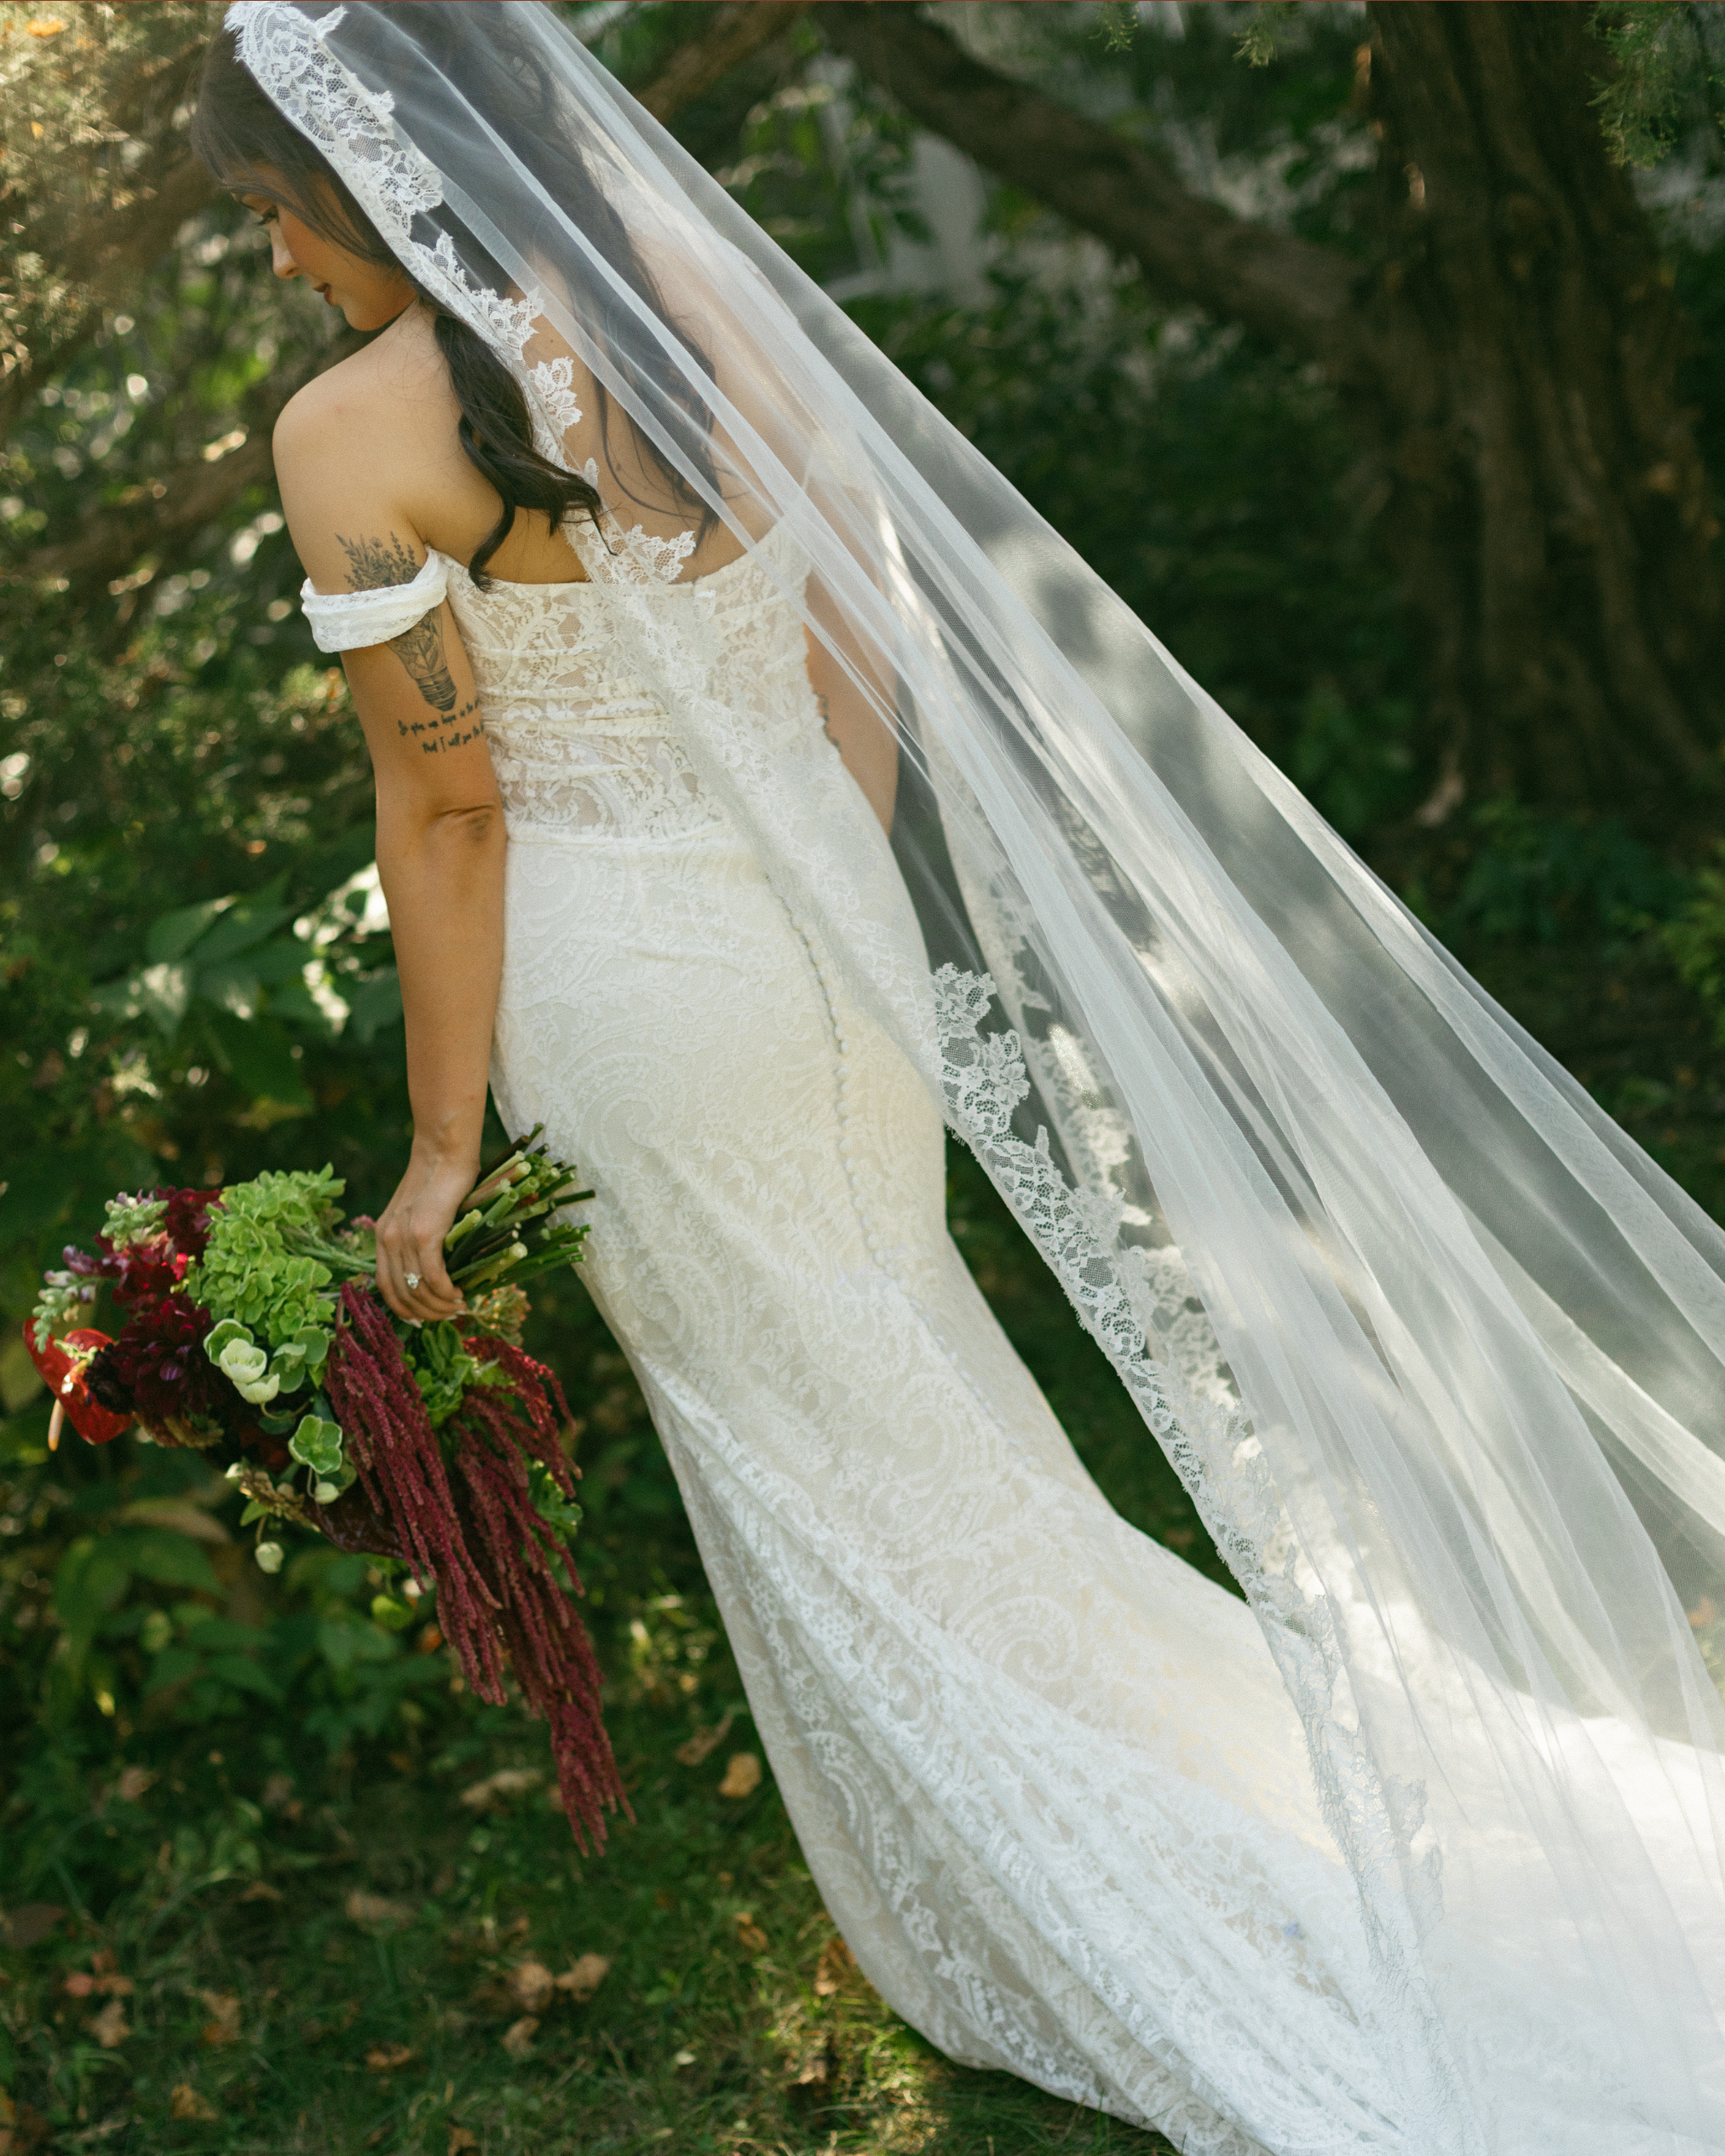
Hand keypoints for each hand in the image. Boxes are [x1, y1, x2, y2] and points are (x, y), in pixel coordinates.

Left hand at [374, 1144, 476, 1324]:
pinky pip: (433, 1276)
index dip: (403, 1308)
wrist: (443, 1150)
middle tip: (448, 1316)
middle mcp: (387, 1239)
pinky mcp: (425, 1233)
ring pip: (417, 1289)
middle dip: (424, 1313)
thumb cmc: (440, 1178)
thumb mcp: (419, 1211)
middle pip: (400, 1293)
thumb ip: (420, 1237)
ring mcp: (404, 1237)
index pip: (384, 1285)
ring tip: (458, 1307)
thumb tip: (440, 1268)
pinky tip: (459, 1294)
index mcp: (383, 1235)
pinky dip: (446, 1292)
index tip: (422, 1317)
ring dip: (438, 1306)